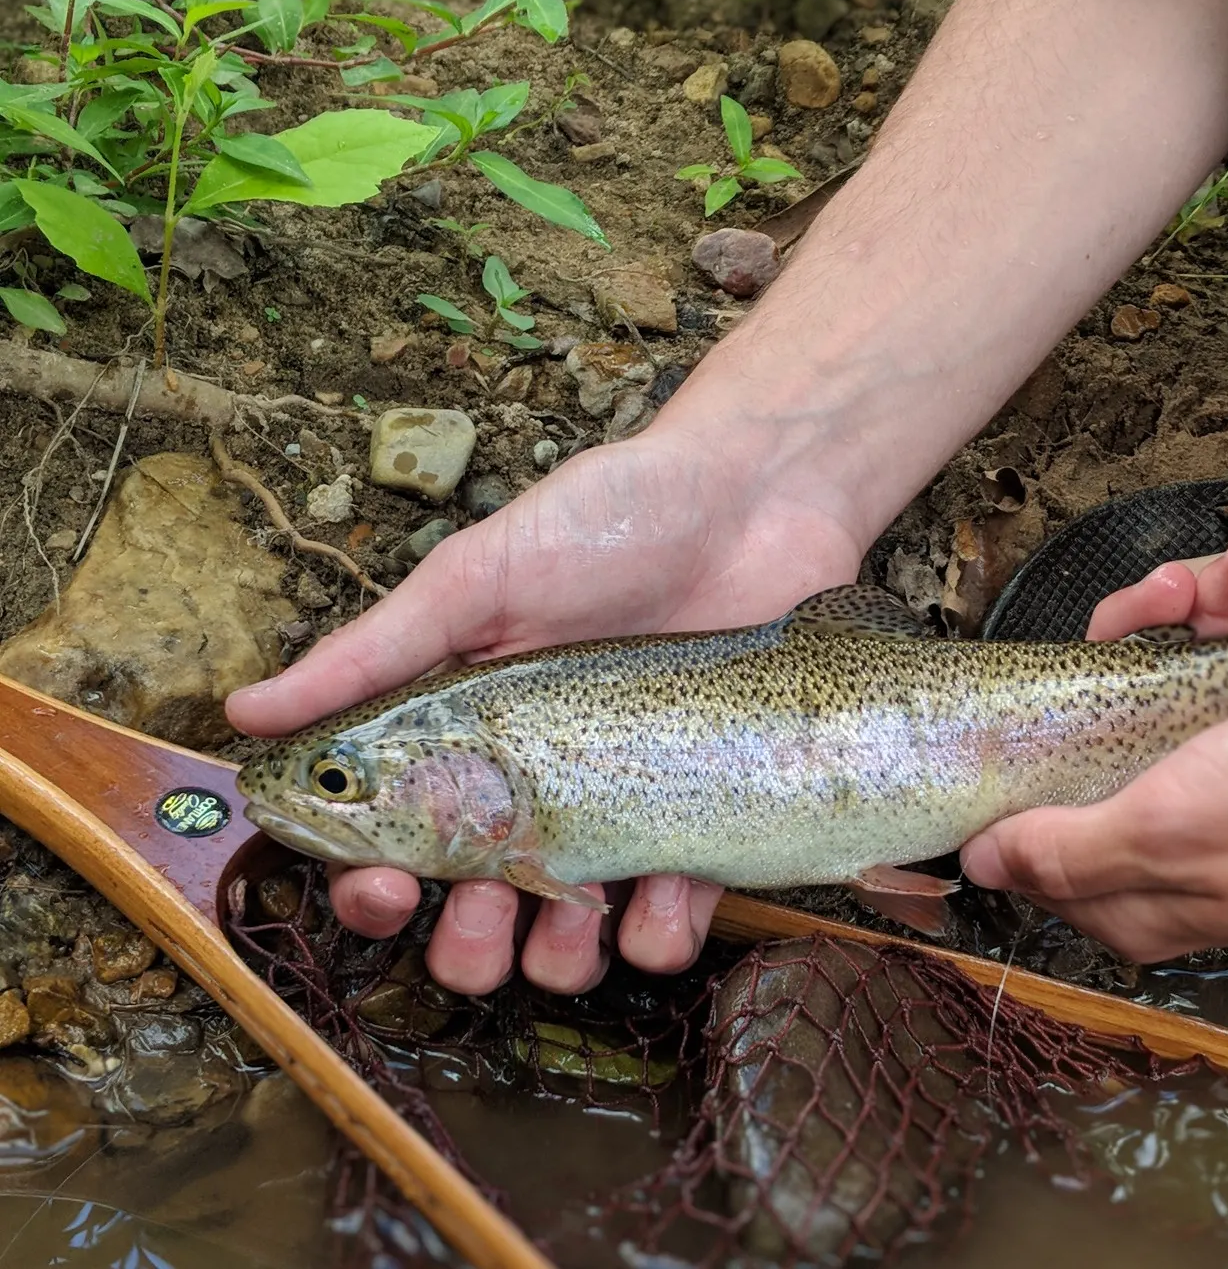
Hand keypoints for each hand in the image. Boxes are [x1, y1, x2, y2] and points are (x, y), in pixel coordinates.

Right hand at [227, 422, 861, 995]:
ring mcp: (622, 806)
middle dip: (469, 945)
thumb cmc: (610, 522)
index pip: (398, 841)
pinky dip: (663, 929)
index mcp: (467, 738)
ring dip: (560, 958)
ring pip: (570, 940)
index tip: (385, 889)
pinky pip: (674, 915)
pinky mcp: (703, 814)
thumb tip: (243, 712)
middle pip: (478, 914)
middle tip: (484, 910)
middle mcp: (536, 786)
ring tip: (578, 912)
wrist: (757, 496)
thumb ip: (374, 651)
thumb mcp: (480, 576)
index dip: (375, 887)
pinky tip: (665, 893)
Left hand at [961, 525, 1227, 959]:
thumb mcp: (1168, 832)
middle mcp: (1172, 823)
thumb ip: (1065, 849)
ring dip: (1216, 591)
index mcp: (1133, 877)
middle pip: (1104, 703)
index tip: (1064, 675)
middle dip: (1143, 625)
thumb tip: (978, 863)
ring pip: (1177, 652)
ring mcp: (1226, 764)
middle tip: (1183, 593)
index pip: (1040, 809)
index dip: (1038, 739)